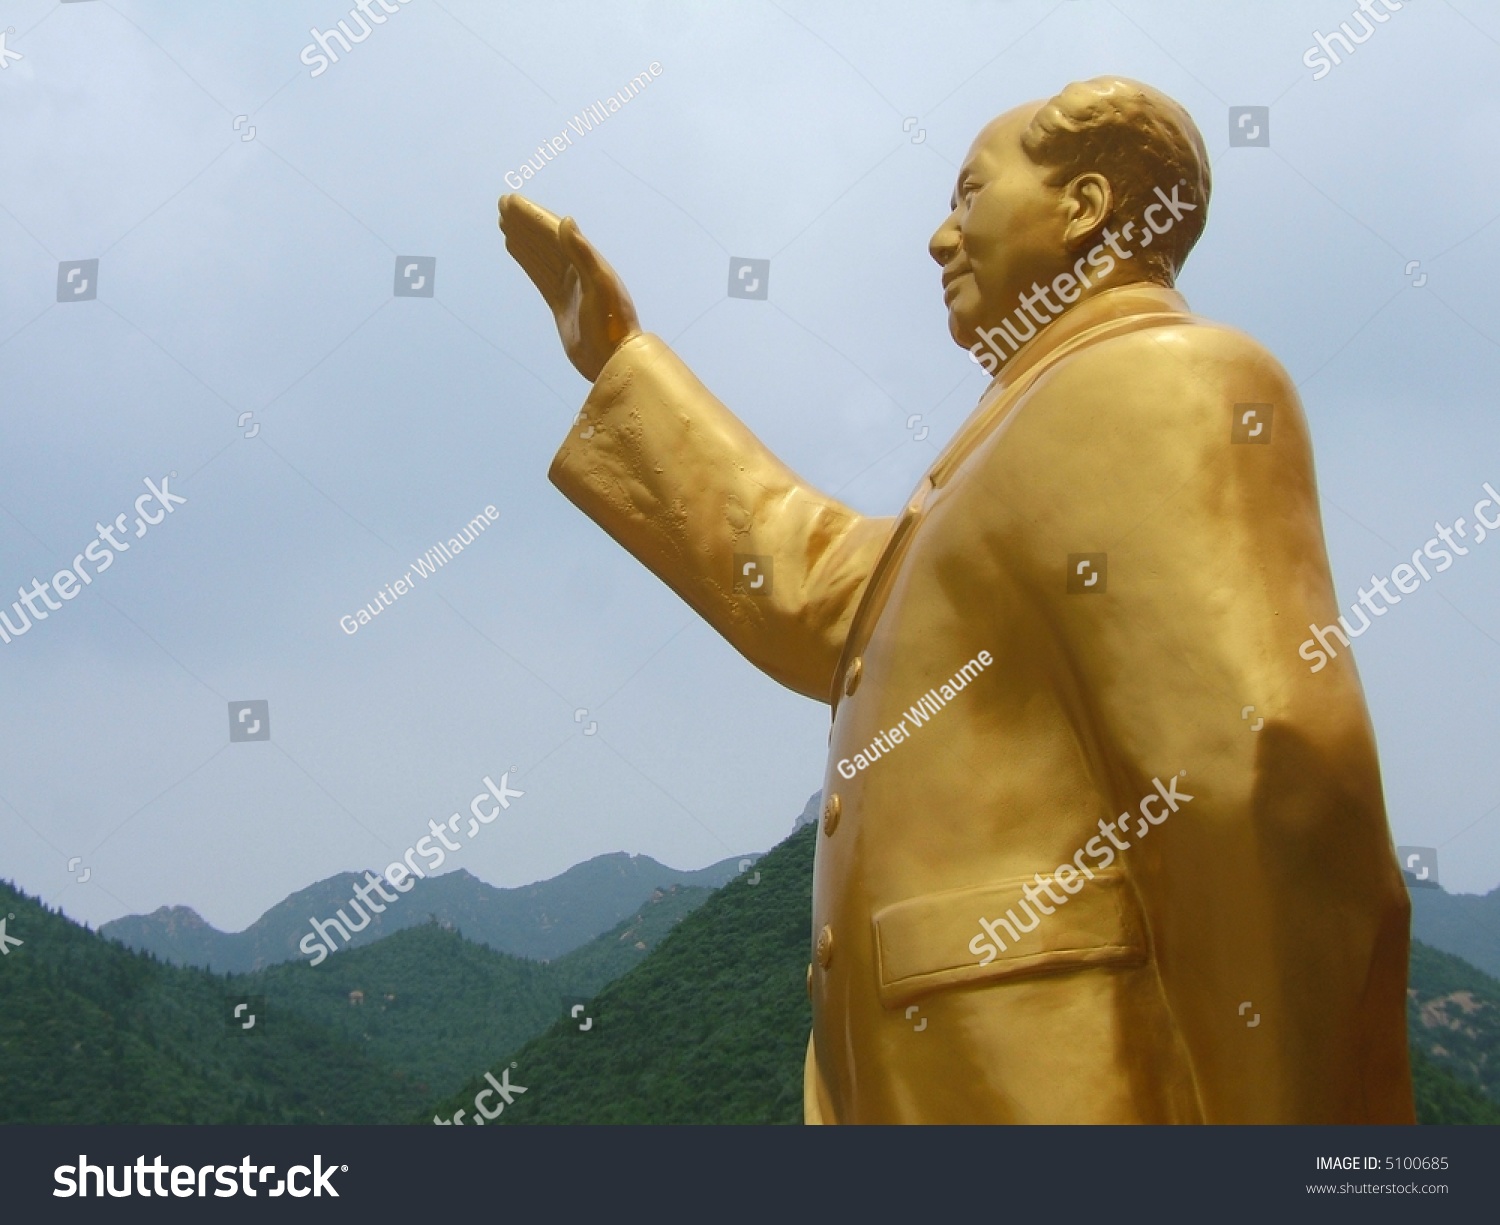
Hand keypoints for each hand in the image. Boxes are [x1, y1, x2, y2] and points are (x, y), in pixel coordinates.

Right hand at [498, 193, 640, 381]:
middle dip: (525, 222)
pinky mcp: (561, 304)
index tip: (511, 201)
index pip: (555, 232)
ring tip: (504, 223)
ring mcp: (569, 287)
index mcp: (588, 262)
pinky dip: (527, 259)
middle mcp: (578, 270)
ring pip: (541, 255)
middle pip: (545, 240)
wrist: (614, 360)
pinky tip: (516, 250)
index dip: (533, 216)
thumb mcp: (599, 286)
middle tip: (503, 204)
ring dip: (523, 238)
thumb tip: (565, 220)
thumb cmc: (612, 325)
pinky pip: (540, 274)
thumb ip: (582, 253)